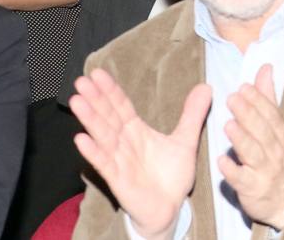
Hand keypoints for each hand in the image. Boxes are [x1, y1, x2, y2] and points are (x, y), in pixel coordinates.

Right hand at [70, 69, 211, 239]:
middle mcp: (124, 143)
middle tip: (81, 81)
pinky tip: (80, 139)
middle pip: (108, 117)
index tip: (97, 73)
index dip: (110, 91)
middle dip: (95, 99)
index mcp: (137, 132)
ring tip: (77, 101)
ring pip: (103, 136)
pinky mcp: (119, 180)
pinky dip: (93, 152)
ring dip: (90, 119)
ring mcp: (119, 161)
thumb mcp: (185, 140)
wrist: (170, 208)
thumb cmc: (171, 176)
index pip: (121, 107)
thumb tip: (206, 86)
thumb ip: (193, 114)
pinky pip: (105, 164)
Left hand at [220, 66, 283, 230]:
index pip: (270, 113)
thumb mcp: (277, 127)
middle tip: (232, 99)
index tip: (243, 87)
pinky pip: (242, 179)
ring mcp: (265, 170)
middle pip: (262, 129)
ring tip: (228, 125)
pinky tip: (222, 162)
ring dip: (241, 139)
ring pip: (253, 152)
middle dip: (248, 114)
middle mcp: (275, 149)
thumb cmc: (277, 157)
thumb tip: (264, 68)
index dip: (257, 100)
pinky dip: (233, 171)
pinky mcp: (253, 188)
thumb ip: (267, 98)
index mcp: (280, 133)